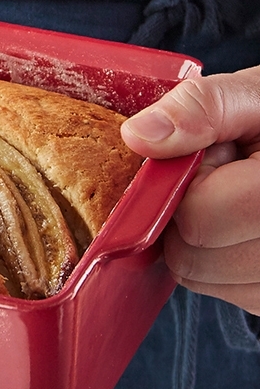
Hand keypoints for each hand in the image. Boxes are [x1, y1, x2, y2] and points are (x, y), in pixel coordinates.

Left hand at [121, 66, 259, 314]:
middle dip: (189, 214)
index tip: (207, 158)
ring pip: (202, 279)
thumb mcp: (253, 97)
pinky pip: (225, 291)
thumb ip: (200, 109)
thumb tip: (139, 136)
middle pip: (193, 258)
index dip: (183, 185)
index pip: (198, 218)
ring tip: (241, 198)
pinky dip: (222, 261)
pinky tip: (248, 224)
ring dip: (203, 240)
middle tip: (224, 177)